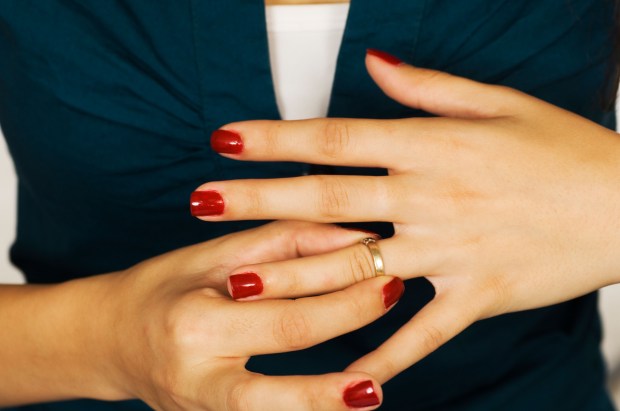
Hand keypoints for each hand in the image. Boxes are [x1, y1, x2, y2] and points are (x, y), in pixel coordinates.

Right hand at [100, 221, 401, 409]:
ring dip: (331, 400)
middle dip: (350, 319)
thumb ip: (284, 242)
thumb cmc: (166, 288)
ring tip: (376, 387)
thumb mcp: (216, 256)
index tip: (384, 263)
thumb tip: (353, 236)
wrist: (113, 340)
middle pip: (292, 348)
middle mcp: (198, 375)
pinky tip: (336, 402)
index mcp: (196, 323)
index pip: (287, 306)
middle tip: (394, 293)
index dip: (343, 286)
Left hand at [191, 50, 619, 383]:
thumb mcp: (499, 101)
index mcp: (433, 145)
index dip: (277, 138)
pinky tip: (341, 376)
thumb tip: (374, 65)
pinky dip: (383, 354)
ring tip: (236, 277)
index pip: (336, 139)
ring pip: (360, 266)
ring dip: (295, 273)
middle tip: (199, 200)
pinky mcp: (478, 295)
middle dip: (259, 199)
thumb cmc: (564, 148)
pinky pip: (421, 332)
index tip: (226, 139)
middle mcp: (431, 196)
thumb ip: (427, 86)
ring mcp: (452, 250)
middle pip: (329, 199)